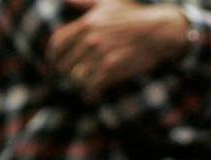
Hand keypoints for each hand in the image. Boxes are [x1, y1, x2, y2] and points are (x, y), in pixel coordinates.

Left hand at [47, 0, 188, 101]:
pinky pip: (93, 85)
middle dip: (65, 74)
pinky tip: (91, 98)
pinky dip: (90, 94)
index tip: (52, 64)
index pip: (58, 42)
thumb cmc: (134, 16)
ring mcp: (101, 54)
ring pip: (78, 76)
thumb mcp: (107, 2)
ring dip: (78, 85)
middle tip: (68, 81)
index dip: (52, 56)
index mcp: (86, 23)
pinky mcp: (113, 67)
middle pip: (66, 62)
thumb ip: (83, 1)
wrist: (158, 31)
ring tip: (81, 90)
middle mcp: (90, 38)